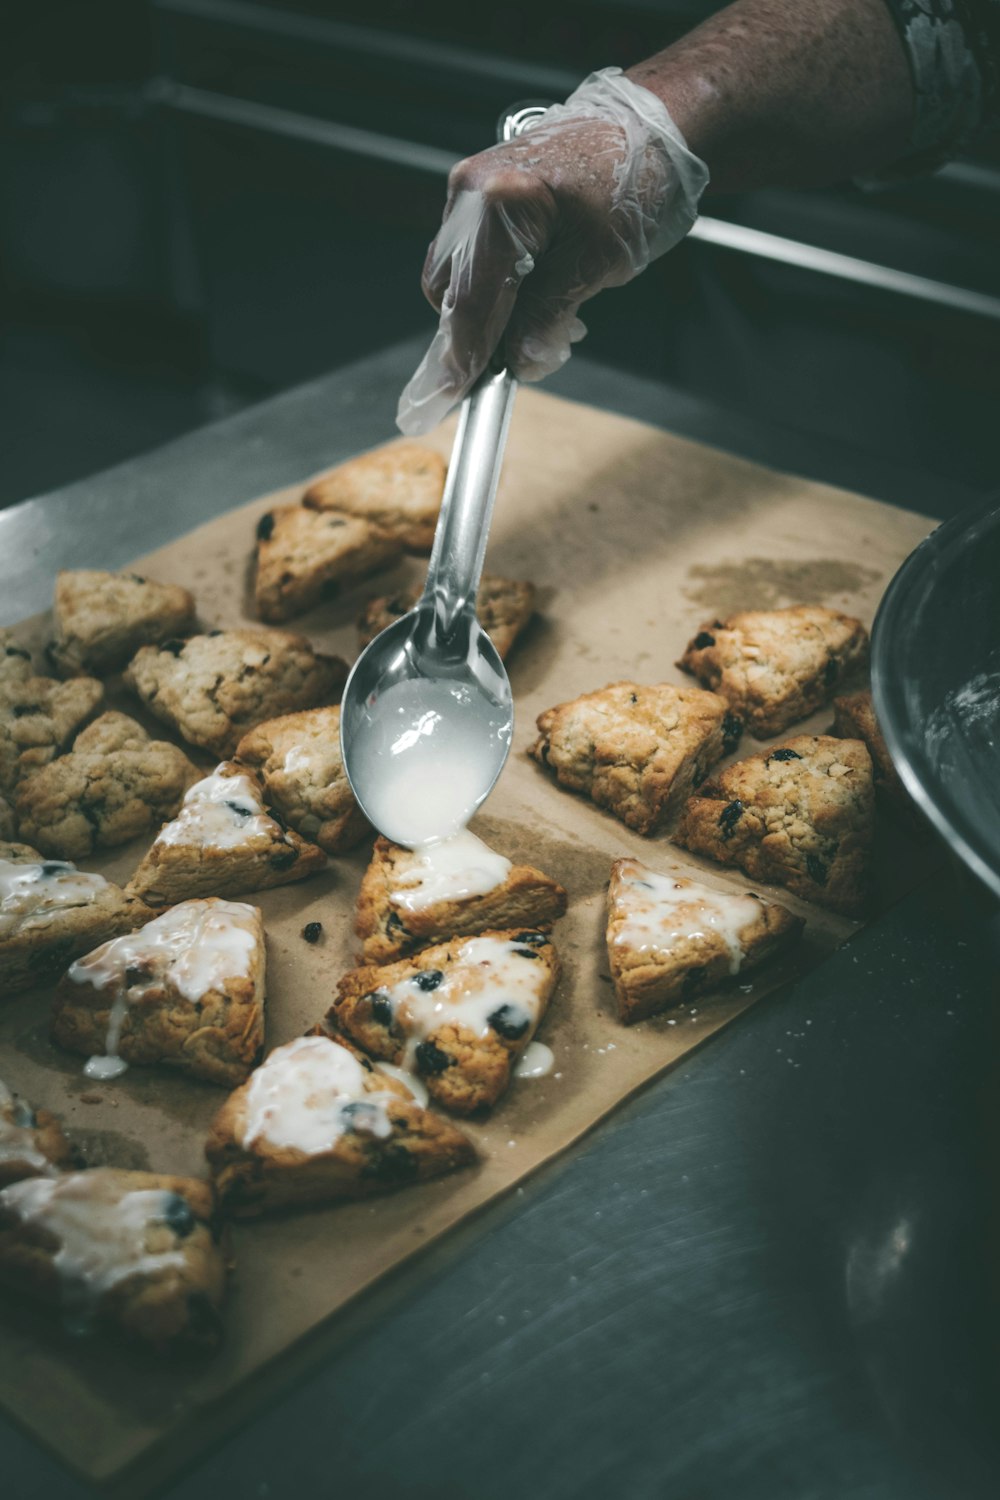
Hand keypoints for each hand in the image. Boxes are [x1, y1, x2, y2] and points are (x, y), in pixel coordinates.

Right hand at [397, 68, 708, 434]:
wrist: (654, 123)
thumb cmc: (636, 174)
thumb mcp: (597, 262)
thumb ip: (549, 316)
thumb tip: (521, 361)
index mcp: (498, 202)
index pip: (468, 300)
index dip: (463, 354)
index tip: (456, 394)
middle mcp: (472, 191)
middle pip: (448, 289)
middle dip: (477, 333)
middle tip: (517, 361)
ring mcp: (474, 188)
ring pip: (460, 274)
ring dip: (492, 311)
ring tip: (545, 326)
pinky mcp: (487, 192)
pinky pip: (477, 254)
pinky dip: (501, 285)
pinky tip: (540, 296)